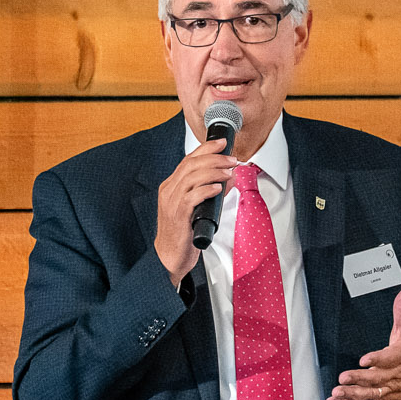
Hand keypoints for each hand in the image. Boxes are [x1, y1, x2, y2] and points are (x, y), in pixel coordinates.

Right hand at [153, 137, 238, 285]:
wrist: (169, 257)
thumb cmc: (182, 234)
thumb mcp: (196, 208)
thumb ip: (210, 192)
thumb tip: (230, 178)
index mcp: (171, 186)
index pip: (188, 159)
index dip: (206, 149)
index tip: (222, 143)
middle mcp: (169, 190)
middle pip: (191, 164)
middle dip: (214, 157)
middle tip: (231, 158)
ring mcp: (172, 202)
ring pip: (192, 177)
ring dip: (214, 171)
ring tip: (229, 171)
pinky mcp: (178, 215)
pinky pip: (192, 197)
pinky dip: (206, 189)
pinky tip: (218, 187)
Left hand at [329, 285, 400, 399]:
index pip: (390, 358)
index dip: (377, 359)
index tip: (364, 360)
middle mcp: (394, 376)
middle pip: (376, 379)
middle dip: (359, 380)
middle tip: (342, 378)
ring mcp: (387, 390)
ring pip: (370, 395)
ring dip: (352, 395)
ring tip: (337, 393)